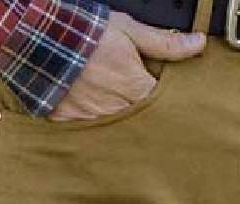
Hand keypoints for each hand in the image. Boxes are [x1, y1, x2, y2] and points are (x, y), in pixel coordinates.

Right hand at [47, 11, 205, 120]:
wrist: (40, 36)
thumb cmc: (88, 32)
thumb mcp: (129, 30)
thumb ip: (165, 43)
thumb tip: (199, 43)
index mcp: (136, 89)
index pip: (163, 110)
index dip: (166, 109)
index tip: (167, 107)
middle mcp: (118, 111)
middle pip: (143, 127)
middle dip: (147, 124)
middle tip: (146, 119)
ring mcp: (95, 121)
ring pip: (119, 135)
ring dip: (124, 130)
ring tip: (120, 121)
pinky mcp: (73, 126)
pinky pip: (91, 137)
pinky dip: (96, 132)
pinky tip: (99, 127)